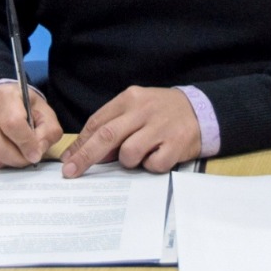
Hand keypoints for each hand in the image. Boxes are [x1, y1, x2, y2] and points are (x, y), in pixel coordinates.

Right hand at [0, 82, 62, 167]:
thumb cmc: (23, 105)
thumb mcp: (43, 110)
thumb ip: (48, 131)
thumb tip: (37, 153)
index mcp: (6, 97)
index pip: (13, 124)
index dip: (26, 143)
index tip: (36, 154)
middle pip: (0, 147)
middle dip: (19, 158)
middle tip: (30, 157)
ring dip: (11, 161)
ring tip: (20, 151)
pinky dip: (0, 160)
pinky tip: (7, 149)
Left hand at [60, 86, 200, 177]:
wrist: (201, 110)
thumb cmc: (161, 112)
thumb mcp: (136, 108)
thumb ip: (114, 125)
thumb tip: (87, 151)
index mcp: (130, 98)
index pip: (98, 122)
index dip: (80, 143)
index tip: (69, 160)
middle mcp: (144, 110)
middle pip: (107, 136)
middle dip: (85, 156)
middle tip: (71, 172)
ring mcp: (161, 127)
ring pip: (129, 154)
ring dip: (128, 161)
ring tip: (142, 153)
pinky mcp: (176, 144)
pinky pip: (152, 165)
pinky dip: (151, 166)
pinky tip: (158, 155)